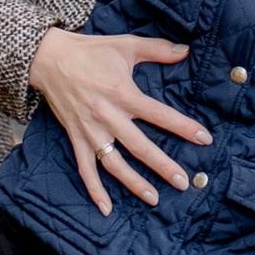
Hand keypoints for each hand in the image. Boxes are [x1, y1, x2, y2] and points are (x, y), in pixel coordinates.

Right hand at [29, 25, 211, 215]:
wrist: (49, 59)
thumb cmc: (91, 51)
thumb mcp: (125, 45)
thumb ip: (157, 49)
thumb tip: (186, 51)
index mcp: (123, 93)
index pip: (159, 114)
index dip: (183, 127)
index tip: (204, 139)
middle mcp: (108, 116)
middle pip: (139, 146)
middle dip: (162, 165)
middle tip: (183, 182)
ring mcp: (91, 130)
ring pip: (114, 163)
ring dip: (134, 183)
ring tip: (154, 198)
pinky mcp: (76, 137)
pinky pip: (85, 168)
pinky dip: (94, 190)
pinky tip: (107, 209)